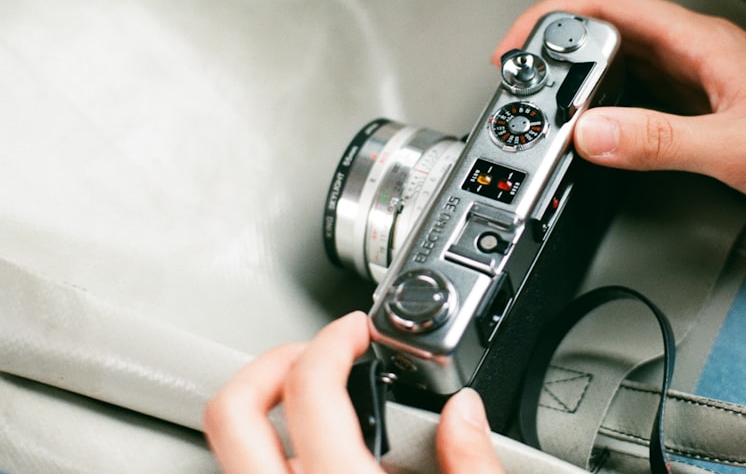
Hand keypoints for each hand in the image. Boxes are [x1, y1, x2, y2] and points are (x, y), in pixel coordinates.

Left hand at [204, 311, 504, 473]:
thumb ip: (473, 464)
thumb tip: (465, 412)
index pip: (310, 388)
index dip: (333, 340)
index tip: (357, 332)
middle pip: (233, 411)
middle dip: (271, 361)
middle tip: (315, 351)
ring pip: (225, 446)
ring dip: (261, 405)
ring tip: (305, 395)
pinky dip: (263, 449)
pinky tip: (305, 450)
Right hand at [495, 0, 745, 246]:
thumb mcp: (734, 148)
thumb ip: (657, 140)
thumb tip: (590, 132)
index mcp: (701, 43)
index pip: (610, 6)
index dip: (553, 16)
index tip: (515, 44)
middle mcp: (698, 51)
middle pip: (607, 28)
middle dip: (553, 48)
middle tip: (518, 80)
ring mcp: (700, 75)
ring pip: (622, 61)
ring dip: (577, 78)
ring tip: (544, 106)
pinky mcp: (703, 102)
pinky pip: (640, 92)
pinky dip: (607, 104)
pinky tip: (596, 128)